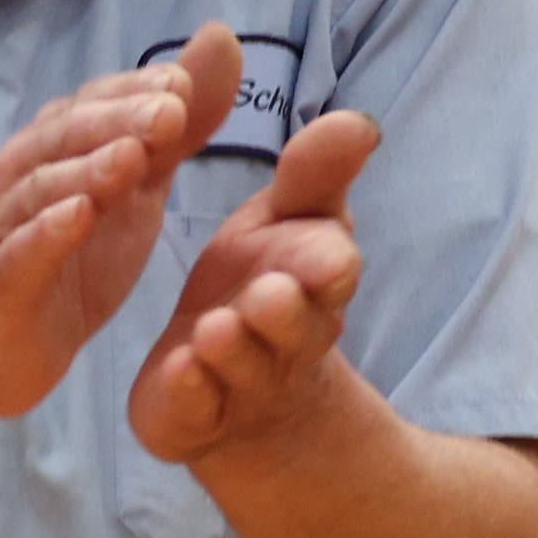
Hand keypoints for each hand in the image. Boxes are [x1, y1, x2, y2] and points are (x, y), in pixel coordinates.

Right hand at [0, 31, 228, 418]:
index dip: (137, 90)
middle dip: (118, 120)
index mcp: (59, 147)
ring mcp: (6, 230)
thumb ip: (176, 126)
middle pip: (67, 137)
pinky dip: (46, 233)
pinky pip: (20, 254)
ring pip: (41, 189)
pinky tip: (78, 218)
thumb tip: (220, 37)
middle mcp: (25, 176)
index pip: (96, 104)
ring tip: (131, 158)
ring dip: (86, 169)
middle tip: (170, 111)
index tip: (184, 82)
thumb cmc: (71, 255)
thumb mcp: (137, 189)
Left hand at [126, 101, 377, 465]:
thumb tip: (361, 121)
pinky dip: (188, 391)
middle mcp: (285, 338)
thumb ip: (315, 175)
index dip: (327, 264)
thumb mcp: (288, 221)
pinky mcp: (192, 416)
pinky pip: (192, 408)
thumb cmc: (267, 281)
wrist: (244, 395)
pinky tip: (176, 371)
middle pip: (293, 327)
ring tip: (213, 329)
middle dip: (283, 311)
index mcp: (313, 282)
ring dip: (230, 349)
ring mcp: (239, 383)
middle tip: (267, 293)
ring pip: (240, 368)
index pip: (330, 270)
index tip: (326, 254)